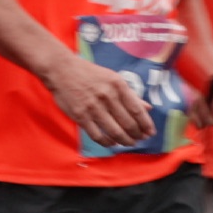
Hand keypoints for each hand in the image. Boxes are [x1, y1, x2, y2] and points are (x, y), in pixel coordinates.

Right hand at [40, 53, 154, 151]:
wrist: (61, 69)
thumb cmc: (89, 73)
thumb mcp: (112, 78)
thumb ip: (130, 95)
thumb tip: (148, 108)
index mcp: (118, 85)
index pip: (137, 110)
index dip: (146, 124)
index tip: (150, 132)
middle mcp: (107, 96)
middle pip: (128, 123)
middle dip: (137, 135)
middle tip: (140, 139)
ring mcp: (93, 107)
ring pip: (115, 131)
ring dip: (125, 141)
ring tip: (129, 143)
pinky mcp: (80, 116)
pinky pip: (97, 135)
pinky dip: (107, 142)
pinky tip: (112, 143)